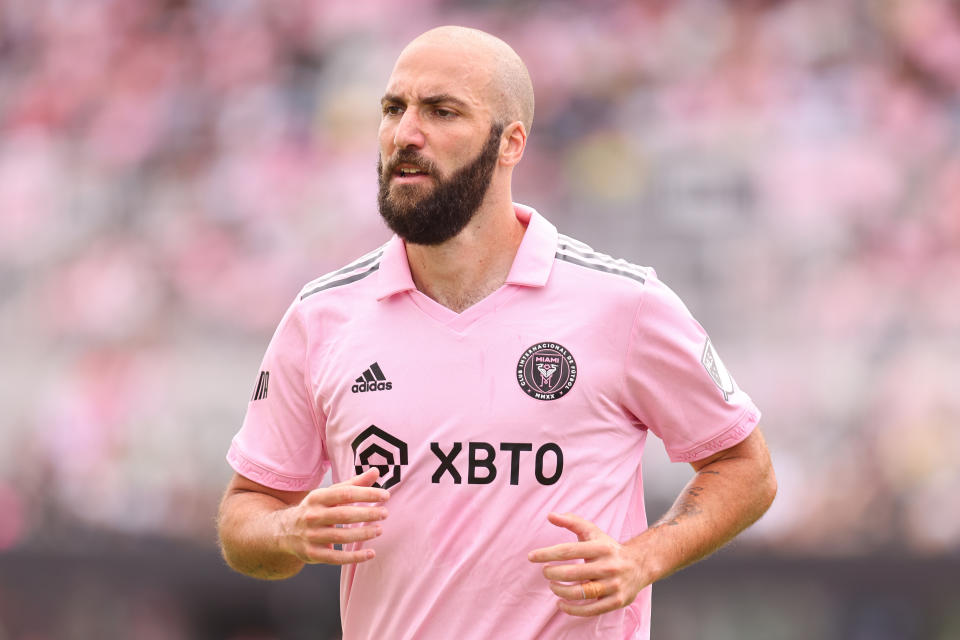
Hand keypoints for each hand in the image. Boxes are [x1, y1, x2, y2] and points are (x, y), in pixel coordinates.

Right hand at [278, 468, 389, 564]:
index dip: (366, 494)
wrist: (284, 531)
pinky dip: (354, 557)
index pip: (345, 493)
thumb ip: (354, 484)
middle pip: (343, 515)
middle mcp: (313, 516)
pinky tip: (370, 553)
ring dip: (362, 534)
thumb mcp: (330, 494)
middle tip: (385, 513)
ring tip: (379, 530)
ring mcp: (311, 536)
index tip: (385, 495)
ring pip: (340, 537)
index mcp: (318, 498)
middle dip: (367, 514)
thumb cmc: (315, 509)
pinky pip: (336, 558)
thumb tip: (376, 472)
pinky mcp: (312, 554)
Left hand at [527, 512, 644, 616]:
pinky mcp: (616, 601)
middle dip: (552, 574)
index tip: (532, 557)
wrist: (639, 565)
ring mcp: (613, 585)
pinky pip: (591, 609)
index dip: (547, 554)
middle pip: (572, 573)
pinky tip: (561, 603)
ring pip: (580, 593)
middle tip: (545, 572)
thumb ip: (571, 522)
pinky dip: (572, 609)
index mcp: (601, 547)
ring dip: (560, 591)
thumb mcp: (593, 532)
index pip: (568, 551)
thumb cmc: (608, 548)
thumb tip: (550, 515)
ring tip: (552, 586)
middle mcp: (608, 566)